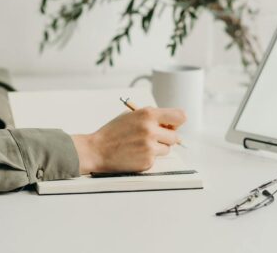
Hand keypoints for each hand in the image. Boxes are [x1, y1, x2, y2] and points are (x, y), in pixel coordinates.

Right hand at [71, 107, 185, 174]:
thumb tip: (170, 124)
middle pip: (176, 136)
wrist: (96, 150)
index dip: (177, 122)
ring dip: (158, 148)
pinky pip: (156, 159)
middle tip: (154, 138)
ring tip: (140, 145)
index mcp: (148, 114)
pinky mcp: (147, 161)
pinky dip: (149, 157)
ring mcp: (150, 147)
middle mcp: (151, 130)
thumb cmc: (113, 132)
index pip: (180, 116)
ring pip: (167, 149)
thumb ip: (151, 117)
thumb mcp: (131, 115)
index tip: (171, 125)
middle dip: (167, 137)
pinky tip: (135, 154)